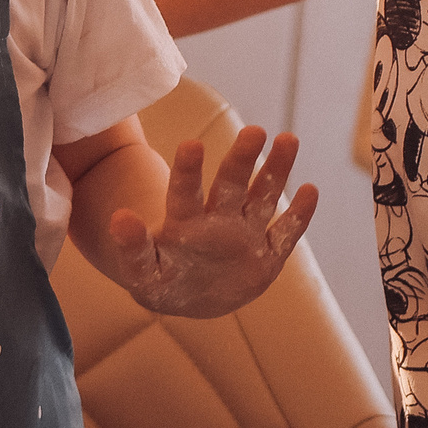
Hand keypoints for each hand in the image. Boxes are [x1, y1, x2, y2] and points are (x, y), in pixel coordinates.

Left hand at [104, 126, 317, 318]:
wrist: (190, 296)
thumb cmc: (162, 278)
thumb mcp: (144, 272)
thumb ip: (133, 249)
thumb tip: (117, 218)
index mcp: (185, 222)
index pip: (186, 192)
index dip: (188, 170)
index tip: (192, 144)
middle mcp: (217, 220)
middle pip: (231, 185)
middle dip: (241, 159)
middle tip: (254, 131)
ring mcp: (244, 236)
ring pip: (262, 197)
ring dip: (275, 171)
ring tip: (288, 139)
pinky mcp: (266, 258)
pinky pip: (285, 235)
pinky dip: (298, 217)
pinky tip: (310, 190)